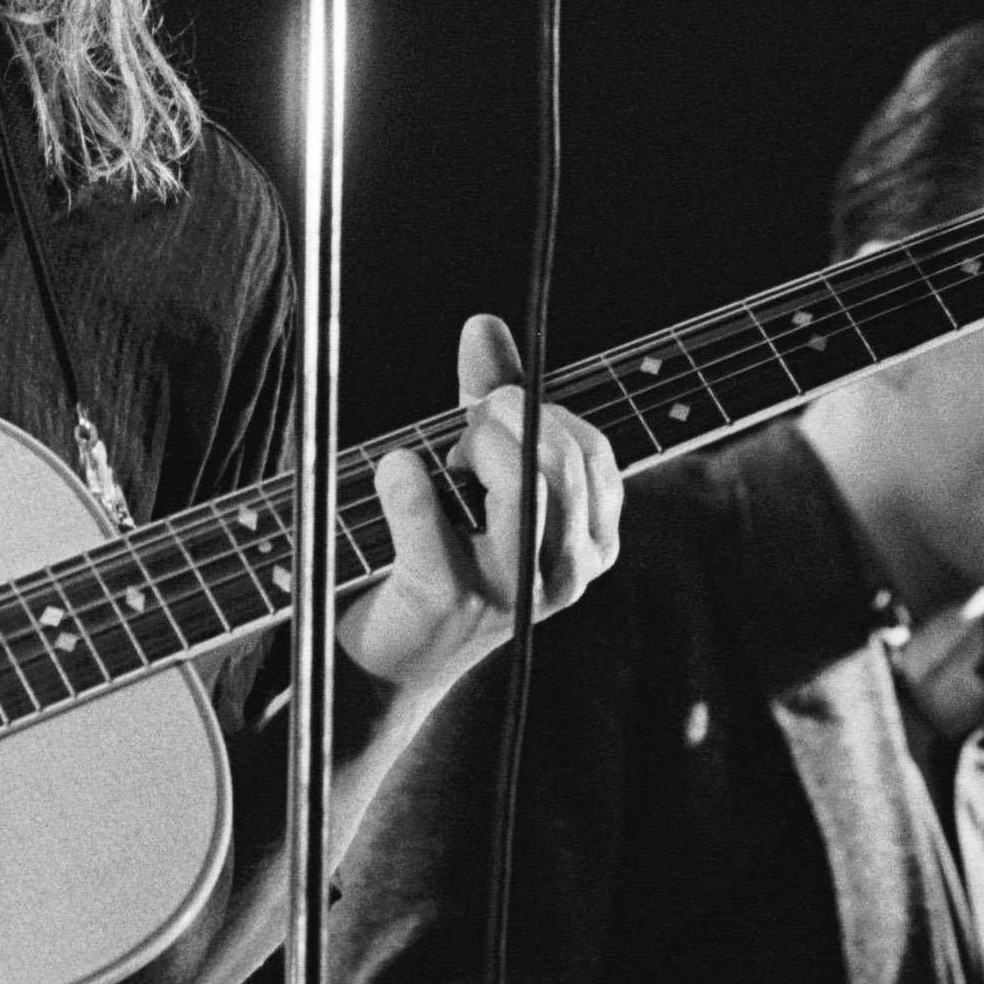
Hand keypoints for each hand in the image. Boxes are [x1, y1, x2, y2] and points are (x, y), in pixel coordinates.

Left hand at [336, 313, 622, 701]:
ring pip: (524, 489)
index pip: (592, 453)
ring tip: (444, 455)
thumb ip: (490, 401)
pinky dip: (406, 481)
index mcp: (590, 546)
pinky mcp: (448, 601)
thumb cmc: (444, 554)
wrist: (391, 660)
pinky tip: (394, 467)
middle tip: (465, 423)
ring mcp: (510, 594)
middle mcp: (565, 577)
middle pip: (559, 464)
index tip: (494, 406)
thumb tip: (483, 323)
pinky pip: (429, 519)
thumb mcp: (480, 476)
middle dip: (506, 418)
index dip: (541, 410)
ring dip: (476, 447)